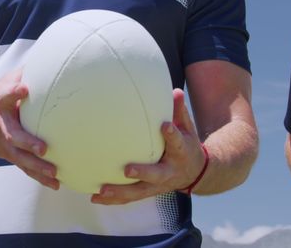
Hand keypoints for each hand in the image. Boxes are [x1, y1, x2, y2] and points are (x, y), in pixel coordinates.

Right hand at [0, 69, 58, 188]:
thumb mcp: (2, 84)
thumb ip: (21, 75)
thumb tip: (47, 59)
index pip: (7, 95)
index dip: (14, 91)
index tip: (24, 88)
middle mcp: (2, 126)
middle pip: (15, 136)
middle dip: (28, 143)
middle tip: (43, 148)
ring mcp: (6, 144)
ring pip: (21, 158)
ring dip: (37, 167)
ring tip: (54, 173)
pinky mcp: (11, 155)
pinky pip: (26, 168)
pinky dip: (40, 177)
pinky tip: (56, 184)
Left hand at [91, 88, 204, 204]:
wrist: (195, 173)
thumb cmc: (185, 145)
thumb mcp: (187, 129)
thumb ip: (178, 112)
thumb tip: (174, 91)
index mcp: (180, 153)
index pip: (176, 142)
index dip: (171, 135)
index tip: (164, 126)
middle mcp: (169, 172)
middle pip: (156, 175)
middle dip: (142, 173)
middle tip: (127, 170)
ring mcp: (157, 185)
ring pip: (138, 191)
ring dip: (120, 192)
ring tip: (101, 190)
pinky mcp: (147, 191)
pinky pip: (130, 197)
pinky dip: (113, 199)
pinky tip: (95, 197)